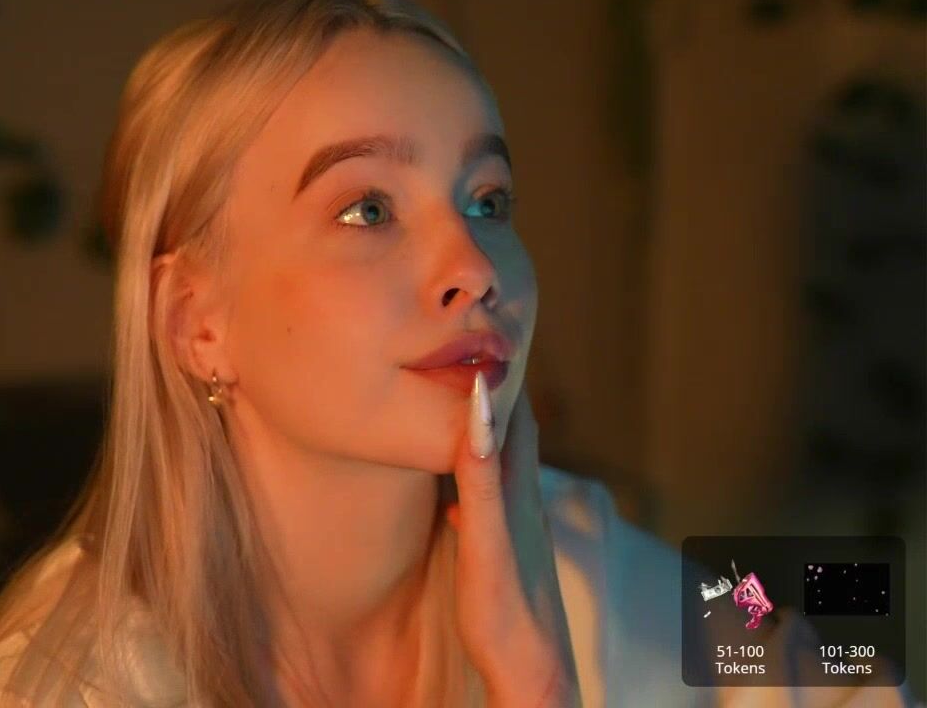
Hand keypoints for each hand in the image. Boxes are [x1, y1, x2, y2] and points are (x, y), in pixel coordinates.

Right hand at [445, 372, 581, 706]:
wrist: (535, 677)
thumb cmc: (507, 617)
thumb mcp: (486, 544)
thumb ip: (480, 479)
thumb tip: (478, 409)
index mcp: (517, 493)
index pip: (515, 413)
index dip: (503, 371)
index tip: (488, 329)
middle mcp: (523, 502)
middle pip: (514, 429)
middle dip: (497, 388)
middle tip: (476, 348)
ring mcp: (519, 527)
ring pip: (505, 460)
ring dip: (488, 426)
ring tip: (467, 397)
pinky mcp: (509, 551)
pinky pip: (493, 493)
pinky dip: (480, 470)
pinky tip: (466, 482)